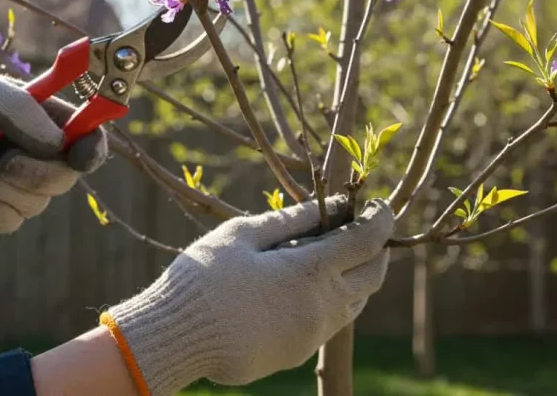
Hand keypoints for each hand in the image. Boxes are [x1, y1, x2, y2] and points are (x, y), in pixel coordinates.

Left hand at [0, 68, 107, 232]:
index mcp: (46, 119)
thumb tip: (57, 142)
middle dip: (31, 172)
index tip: (80, 156)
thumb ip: (17, 107)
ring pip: (35, 203)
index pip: (89, 137)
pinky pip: (8, 221)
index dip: (92, 149)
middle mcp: (42, 154)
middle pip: (66, 177)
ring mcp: (22, 185)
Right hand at [99, 195, 392, 394]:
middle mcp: (322, 306)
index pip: (368, 240)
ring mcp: (312, 335)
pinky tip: (310, 287)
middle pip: (374, 275)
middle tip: (367, 230)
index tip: (379, 205)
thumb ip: (292, 219)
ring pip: (356, 304)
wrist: (176, 338)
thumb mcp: (243, 235)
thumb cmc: (203, 277)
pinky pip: (331, 324)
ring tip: (341, 255)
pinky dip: (334, 300)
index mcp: (310, 271)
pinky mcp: (298, 353)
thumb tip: (330, 204)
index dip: (380, 218)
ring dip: (358, 277)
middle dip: (377, 249)